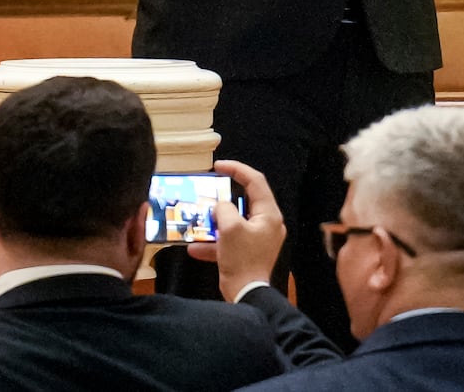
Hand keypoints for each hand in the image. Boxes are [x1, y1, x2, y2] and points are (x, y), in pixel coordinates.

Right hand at [185, 159, 285, 301]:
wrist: (246, 296)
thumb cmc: (241, 259)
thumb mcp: (230, 228)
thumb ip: (224, 209)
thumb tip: (220, 206)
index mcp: (269, 214)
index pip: (255, 181)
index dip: (237, 169)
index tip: (218, 166)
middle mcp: (267, 224)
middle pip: (245, 201)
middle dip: (224, 197)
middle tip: (209, 190)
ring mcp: (258, 240)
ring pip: (235, 222)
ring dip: (216, 220)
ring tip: (199, 218)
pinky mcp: (248, 253)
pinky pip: (230, 241)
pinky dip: (215, 242)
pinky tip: (194, 247)